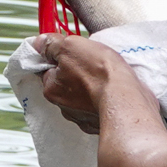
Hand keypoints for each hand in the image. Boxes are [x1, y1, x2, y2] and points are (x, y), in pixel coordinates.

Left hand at [31, 32, 150, 134]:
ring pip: (82, 96)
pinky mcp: (100, 124)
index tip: (71, 51)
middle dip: (76, 72)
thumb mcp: (70, 46)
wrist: (127, 99)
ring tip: (104, 76)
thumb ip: (52, 44)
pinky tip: (111, 90)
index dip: (58, 57)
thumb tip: (40, 42)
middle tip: (91, 62)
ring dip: (90, 86)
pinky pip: (98, 107)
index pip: (47, 69)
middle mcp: (63, 107)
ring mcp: (82, 117)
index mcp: (51, 89)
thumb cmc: (99, 74)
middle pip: (65, 83)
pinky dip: (103, 99)